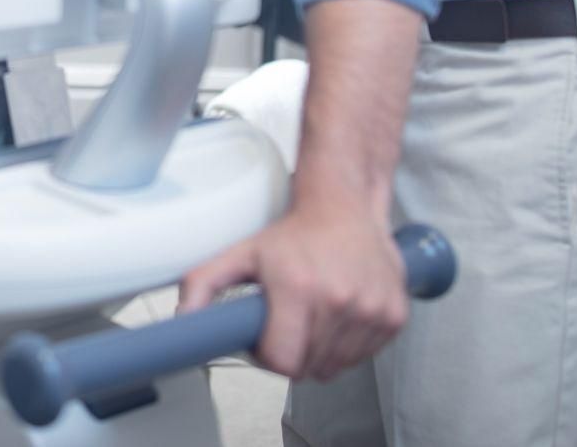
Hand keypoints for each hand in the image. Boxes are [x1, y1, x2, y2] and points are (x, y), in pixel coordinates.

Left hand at [177, 200, 408, 380]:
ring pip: (336, 366)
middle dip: (292, 352)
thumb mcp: (241, 253)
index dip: (267, 356)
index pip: (282, 362)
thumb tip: (182, 317)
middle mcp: (339, 300)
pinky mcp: (394, 317)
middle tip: (288, 320)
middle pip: (309, 368)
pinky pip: (363, 357)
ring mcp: (372, 310)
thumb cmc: (294, 233)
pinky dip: (348, 345)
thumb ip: (203, 283)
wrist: (346, 208)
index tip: (265, 336)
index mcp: (299, 288)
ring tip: (313, 313)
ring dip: (320, 350)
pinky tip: (338, 313)